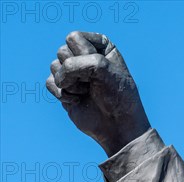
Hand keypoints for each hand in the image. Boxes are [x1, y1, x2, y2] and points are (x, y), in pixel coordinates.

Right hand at [46, 31, 150, 156]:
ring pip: (54, 66)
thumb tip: (56, 79)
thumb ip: (75, 64)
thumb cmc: (117, 95)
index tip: (102, 69)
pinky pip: (50, 82)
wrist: (118, 124)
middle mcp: (85, 56)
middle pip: (62, 52)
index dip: (84, 55)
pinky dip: (63, 94)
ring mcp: (73, 72)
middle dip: (77, 70)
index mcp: (99, 45)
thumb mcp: (102, 69)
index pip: (73, 38)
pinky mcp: (64, 88)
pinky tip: (78, 101)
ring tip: (88, 92)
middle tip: (94, 83)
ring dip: (71, 84)